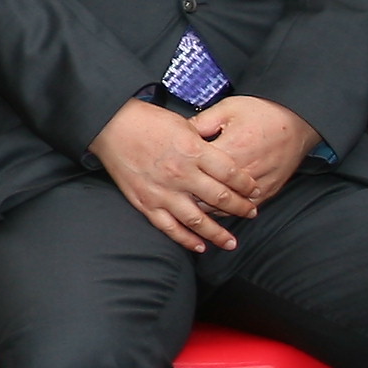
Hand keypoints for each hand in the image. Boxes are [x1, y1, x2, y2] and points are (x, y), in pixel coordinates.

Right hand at [90, 98, 260, 253]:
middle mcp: (182, 174)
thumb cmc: (148, 121)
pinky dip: (186, 239)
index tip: (256, 190)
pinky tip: (200, 246)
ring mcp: (163, 192)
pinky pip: (170, 227)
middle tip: (251, 213)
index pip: (231, 174)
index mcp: (194, 151)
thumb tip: (223, 158)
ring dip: (217, 234)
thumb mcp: (184, 124)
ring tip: (231, 242)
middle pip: (220, 198)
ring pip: (197, 220)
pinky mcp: (146, 203)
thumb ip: (204, 144)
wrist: (111, 126)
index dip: (247, 184)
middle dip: (241, 208)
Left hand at [188, 93, 319, 208]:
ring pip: (224, 209)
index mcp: (228, 151)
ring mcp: (257, 186)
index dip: (179, 174)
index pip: (194, 173)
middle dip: (188, 195)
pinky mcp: (268, 192)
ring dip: (208, 207)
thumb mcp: (227, 109)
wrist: (298, 120)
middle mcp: (242, 173)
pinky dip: (229, 211)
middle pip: (206, 196)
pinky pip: (244, 210)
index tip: (169, 172)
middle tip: (176, 190)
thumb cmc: (263, 112)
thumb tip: (178, 134)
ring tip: (194, 200)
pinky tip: (219, 206)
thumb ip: (200, 123)